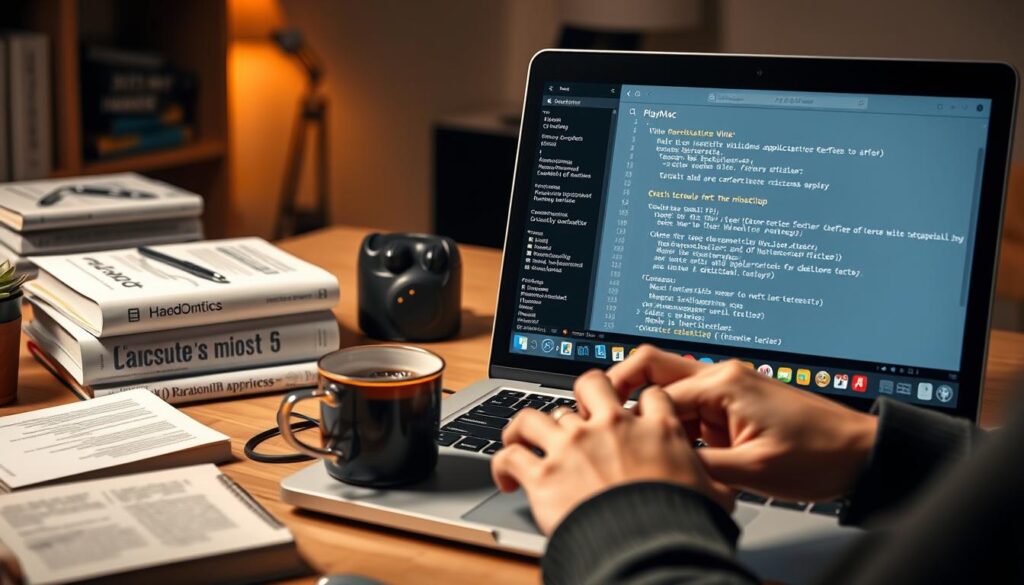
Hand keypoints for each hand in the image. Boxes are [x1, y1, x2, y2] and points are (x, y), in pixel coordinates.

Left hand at [490, 370, 732, 534]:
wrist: (648, 549)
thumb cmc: (681, 526)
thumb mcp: (714, 496)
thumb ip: (712, 481)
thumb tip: (723, 488)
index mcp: (655, 429)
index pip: (646, 395)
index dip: (636, 401)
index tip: (631, 412)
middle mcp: (610, 428)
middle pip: (589, 383)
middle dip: (582, 393)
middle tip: (578, 412)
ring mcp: (573, 446)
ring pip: (535, 414)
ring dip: (526, 426)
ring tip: (522, 438)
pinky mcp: (542, 474)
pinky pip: (510, 455)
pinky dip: (503, 463)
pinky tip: (506, 477)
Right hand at [606, 345, 877, 501]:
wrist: (859, 453)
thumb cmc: (819, 454)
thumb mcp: (753, 470)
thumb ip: (699, 466)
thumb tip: (660, 468)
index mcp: (722, 382)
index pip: (653, 391)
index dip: (627, 412)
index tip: (605, 429)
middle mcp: (722, 376)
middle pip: (653, 368)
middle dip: (623, 389)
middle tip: (598, 413)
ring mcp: (728, 388)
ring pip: (670, 391)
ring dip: (654, 415)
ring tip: (641, 445)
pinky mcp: (734, 404)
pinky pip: (692, 410)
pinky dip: (678, 428)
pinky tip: (676, 453)